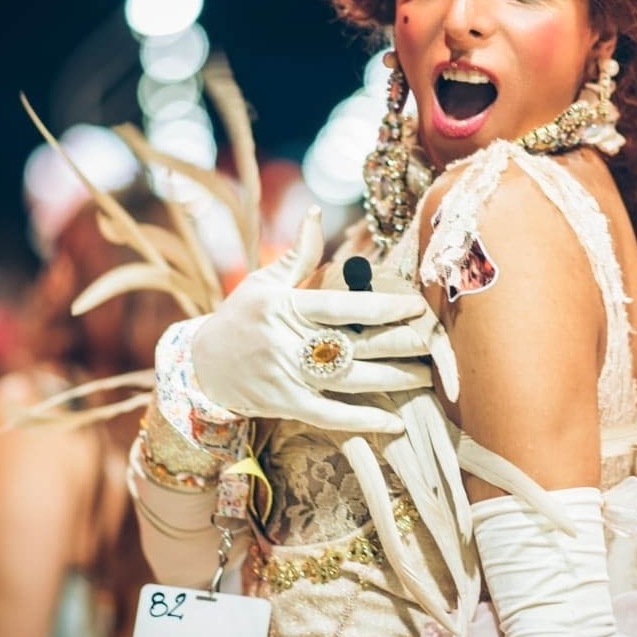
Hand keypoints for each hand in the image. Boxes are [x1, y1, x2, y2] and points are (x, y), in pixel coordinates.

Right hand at [190, 208, 453, 434]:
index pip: (343, 307)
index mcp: (287, 307)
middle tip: (434, 342)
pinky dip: (362, 422)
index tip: (416, 305)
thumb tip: (316, 212)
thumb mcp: (265, 281)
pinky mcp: (286, 406)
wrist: (201, 365)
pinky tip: (394, 424)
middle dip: (399, 344)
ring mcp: (288, 377)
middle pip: (356, 345)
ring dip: (393, 380)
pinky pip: (330, 417)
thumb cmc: (240, 316)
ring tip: (426, 376)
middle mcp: (288, 342)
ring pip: (350, 381)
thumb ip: (299, 253)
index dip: (383, 307)